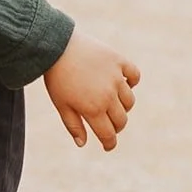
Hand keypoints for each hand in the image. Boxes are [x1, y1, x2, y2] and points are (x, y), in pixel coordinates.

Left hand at [44, 32, 139, 149]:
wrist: (57, 46)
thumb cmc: (57, 78)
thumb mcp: (61, 104)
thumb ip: (73, 125)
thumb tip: (82, 144)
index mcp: (93, 109)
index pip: (109, 134)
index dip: (109, 144)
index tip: (108, 146)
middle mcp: (108, 95)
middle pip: (121, 120)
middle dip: (116, 127)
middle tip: (108, 125)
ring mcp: (116, 78)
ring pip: (130, 101)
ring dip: (124, 107)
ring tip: (113, 104)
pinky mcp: (119, 61)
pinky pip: (134, 76)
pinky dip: (132, 82)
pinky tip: (124, 84)